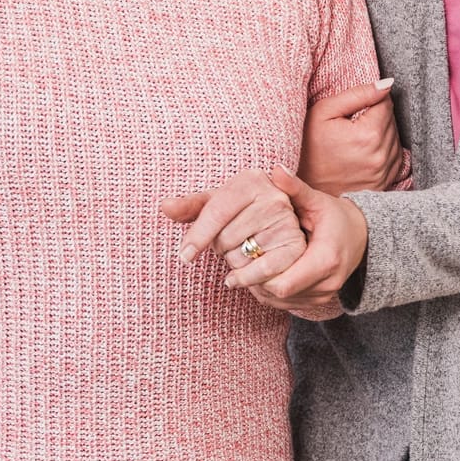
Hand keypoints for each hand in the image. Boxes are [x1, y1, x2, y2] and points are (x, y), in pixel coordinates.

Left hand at [160, 167, 307, 294]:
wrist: (285, 222)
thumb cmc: (241, 212)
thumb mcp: (218, 204)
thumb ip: (191, 206)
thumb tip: (164, 206)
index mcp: (251, 180)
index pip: (216, 212)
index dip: (198, 236)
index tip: (185, 257)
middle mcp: (273, 198)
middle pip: (226, 238)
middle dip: (220, 248)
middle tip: (230, 243)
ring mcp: (287, 222)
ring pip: (241, 256)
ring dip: (234, 263)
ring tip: (242, 252)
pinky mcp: (296, 247)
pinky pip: (261, 272)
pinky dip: (245, 280)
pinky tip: (236, 279)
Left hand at [242, 167, 369, 319]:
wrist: (363, 238)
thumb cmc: (337, 217)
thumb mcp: (318, 201)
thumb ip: (296, 188)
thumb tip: (276, 169)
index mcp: (326, 259)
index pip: (283, 284)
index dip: (256, 278)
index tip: (235, 266)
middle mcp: (327, 283)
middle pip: (278, 295)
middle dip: (254, 283)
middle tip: (231, 270)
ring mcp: (324, 295)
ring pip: (281, 302)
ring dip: (259, 289)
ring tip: (240, 272)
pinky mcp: (318, 300)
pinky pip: (287, 304)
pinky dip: (269, 293)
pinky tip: (256, 278)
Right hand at [300, 79, 401, 194]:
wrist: (302, 184)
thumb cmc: (307, 146)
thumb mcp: (325, 111)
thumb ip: (358, 94)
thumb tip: (387, 85)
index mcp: (368, 135)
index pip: (386, 103)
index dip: (370, 101)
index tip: (354, 110)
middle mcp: (380, 156)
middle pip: (392, 121)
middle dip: (375, 117)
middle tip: (351, 125)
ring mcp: (383, 173)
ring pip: (395, 139)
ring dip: (381, 134)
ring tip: (356, 139)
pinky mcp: (384, 183)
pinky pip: (396, 158)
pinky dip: (383, 151)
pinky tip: (364, 151)